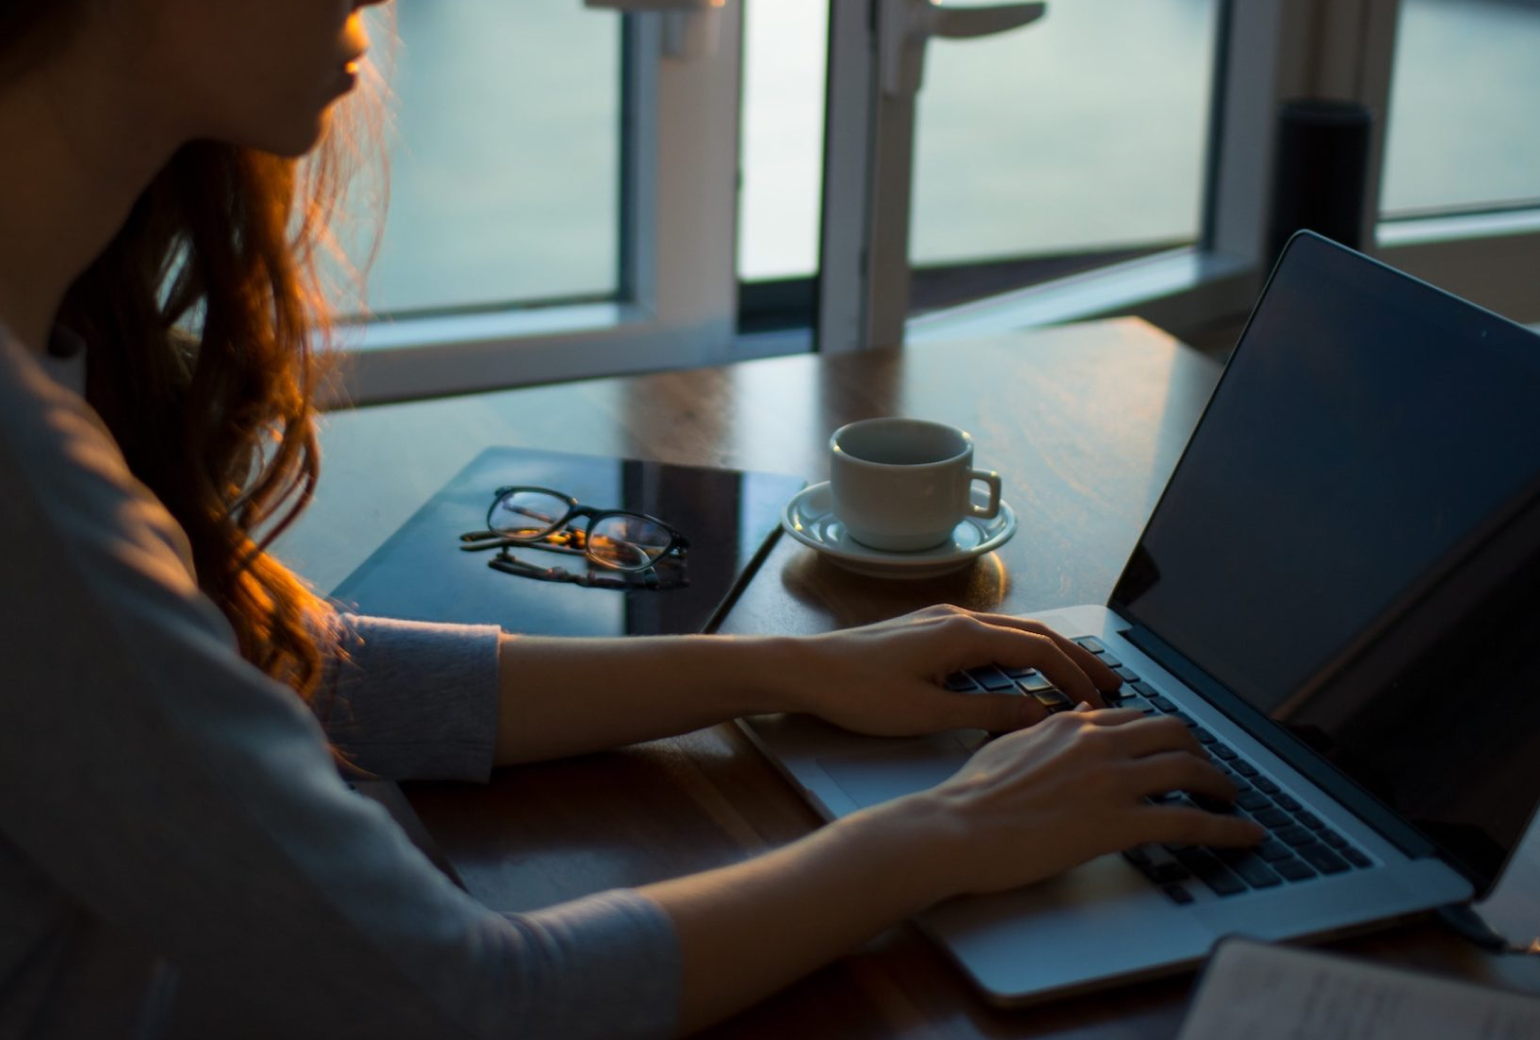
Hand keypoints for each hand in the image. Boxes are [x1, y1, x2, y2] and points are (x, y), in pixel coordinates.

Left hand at [783, 604, 1120, 737]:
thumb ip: (987, 714)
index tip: (1101, 703)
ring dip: (1050, 653)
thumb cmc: (858, 692)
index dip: (1075, 676)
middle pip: (1035, 633)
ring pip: (1013, 632)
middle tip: (1112, 682)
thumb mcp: (927, 713)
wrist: (806, 669)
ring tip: (1078, 678)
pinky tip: (1024, 673)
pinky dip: (1020, 652)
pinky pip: (990, 636)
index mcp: (963, 634)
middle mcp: (958, 618)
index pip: (1038, 650)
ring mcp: (942, 621)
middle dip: (1077, 657)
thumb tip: (1039, 715)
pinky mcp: (928, 631)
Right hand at [895, 707, 1264, 897]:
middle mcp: (1099, 743)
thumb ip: (1047, 730)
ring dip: (1221, 786)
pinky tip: (1246, 836)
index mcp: (1072, 725)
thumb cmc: (971, 795)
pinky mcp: (1118, 823)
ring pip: (1190, 769)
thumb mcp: (1010, 744)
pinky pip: (1190, 821)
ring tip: (1231, 800)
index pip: (1135, 718)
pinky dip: (1228, 829)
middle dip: (1201, 751)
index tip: (1174, 748)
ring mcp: (1112, 781)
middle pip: (1174, 733)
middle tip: (1209, 772)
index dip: (1163, 734)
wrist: (956, 828)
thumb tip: (1073, 717)